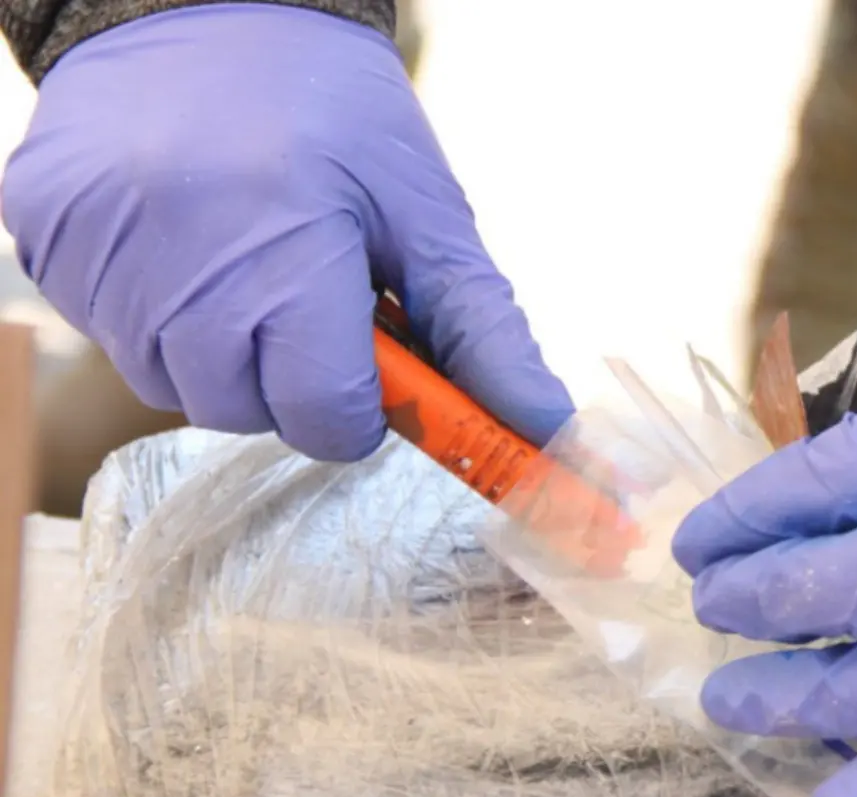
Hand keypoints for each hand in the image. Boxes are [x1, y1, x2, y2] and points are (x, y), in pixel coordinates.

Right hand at [2, 5, 572, 459]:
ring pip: (168, 384)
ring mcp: (95, 248)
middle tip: (307, 299)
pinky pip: (105, 331)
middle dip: (288, 380)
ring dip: (219, 354)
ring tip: (246, 266)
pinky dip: (152, 313)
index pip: (323, 413)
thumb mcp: (425, 212)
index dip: (359, 406)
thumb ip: (481, 331)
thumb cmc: (333, 111)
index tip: (371, 360)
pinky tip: (184, 245)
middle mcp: (175, 254)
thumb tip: (542, 428)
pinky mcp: (42, 233)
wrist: (208, 1)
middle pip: (241, 410)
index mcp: (284, 246)